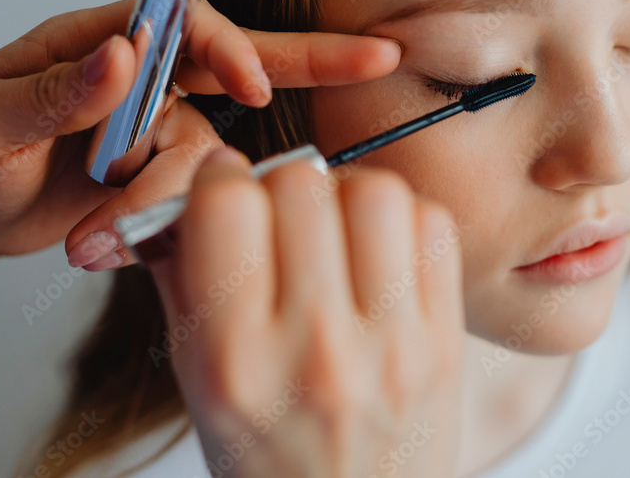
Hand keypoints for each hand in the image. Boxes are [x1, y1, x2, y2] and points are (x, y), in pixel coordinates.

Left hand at [0, 0, 400, 272]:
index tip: (249, 83)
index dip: (230, 48)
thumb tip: (127, 50)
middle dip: (316, 60)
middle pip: (245, 63)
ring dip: (166, 201)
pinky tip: (117, 246)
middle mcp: (147, 81)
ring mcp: (160, 131)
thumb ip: (58, 89)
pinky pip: (196, 198)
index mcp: (105, 41)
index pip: (189, 26)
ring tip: (95, 241)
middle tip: (381, 56)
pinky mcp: (163, 179)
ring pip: (211, 160)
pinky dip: (168, 226)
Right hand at [146, 148, 463, 477]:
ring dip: (348, 193)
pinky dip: (402, 219)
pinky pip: (433, 227)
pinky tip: (381, 252)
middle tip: (281, 213)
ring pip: (376, 193)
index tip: (225, 189)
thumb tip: (184, 189)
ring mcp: (392, 346)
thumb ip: (184, 278)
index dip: (220, 179)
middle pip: (302, 186)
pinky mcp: (446, 341)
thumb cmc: (271, 463)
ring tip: (337, 228)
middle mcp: (316, 351)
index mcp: (235, 363)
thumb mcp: (199, 384)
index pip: (226, 207)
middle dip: (280, 184)